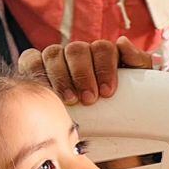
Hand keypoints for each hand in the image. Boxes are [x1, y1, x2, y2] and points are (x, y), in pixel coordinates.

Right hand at [18, 36, 153, 105]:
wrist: (104, 126)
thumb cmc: (119, 102)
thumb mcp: (137, 84)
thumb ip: (138, 62)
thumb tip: (122, 42)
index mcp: (102, 53)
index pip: (103, 48)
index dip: (105, 67)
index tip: (108, 92)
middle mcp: (78, 52)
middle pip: (77, 50)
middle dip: (83, 74)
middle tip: (89, 98)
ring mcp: (56, 58)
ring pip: (54, 53)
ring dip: (61, 77)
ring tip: (70, 100)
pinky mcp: (35, 66)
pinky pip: (30, 59)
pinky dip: (35, 70)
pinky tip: (45, 89)